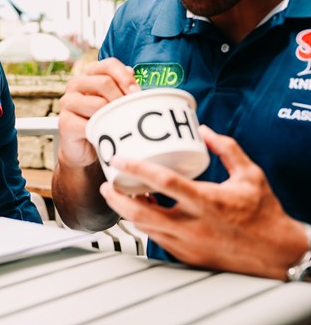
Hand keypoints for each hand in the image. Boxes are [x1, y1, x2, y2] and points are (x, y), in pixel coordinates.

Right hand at [58, 58, 139, 167]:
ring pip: (98, 103)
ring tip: (117, 125)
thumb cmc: (100, 120)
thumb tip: (131, 71)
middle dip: (122, 99)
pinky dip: (101, 131)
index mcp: (89, 75)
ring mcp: (68, 102)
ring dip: (112, 116)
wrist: (82, 147)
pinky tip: (104, 135)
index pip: (109, 64)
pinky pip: (89, 124)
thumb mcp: (113, 102)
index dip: (126, 77)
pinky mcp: (64, 121)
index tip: (137, 93)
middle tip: (130, 113)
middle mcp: (75, 84)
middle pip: (105, 83)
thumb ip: (121, 86)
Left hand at [99, 125, 308, 278]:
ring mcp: (188, 244)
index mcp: (208, 202)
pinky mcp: (187, 256)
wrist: (279, 254)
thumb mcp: (250, 176)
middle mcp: (194, 225)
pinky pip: (157, 239)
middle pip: (142, 213)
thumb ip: (227, 149)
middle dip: (117, 198)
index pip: (164, 183)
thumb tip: (204, 130)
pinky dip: (146, 224)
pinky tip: (145, 210)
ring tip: (124, 194)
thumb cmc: (265, 216)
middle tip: (107, 184)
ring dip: (129, 211)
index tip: (119, 159)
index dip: (136, 169)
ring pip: (145, 227)